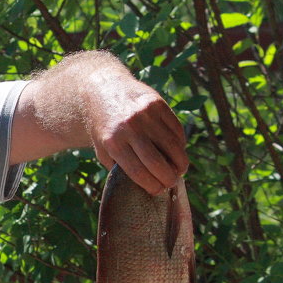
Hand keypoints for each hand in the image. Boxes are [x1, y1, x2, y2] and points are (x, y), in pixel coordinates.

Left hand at [87, 76, 188, 194]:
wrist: (102, 90)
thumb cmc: (104, 127)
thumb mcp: (102, 148)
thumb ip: (119, 166)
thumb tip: (144, 185)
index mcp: (113, 142)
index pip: (138, 172)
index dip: (152, 186)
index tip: (158, 192)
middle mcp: (130, 128)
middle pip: (158, 162)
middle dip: (168, 178)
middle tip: (171, 183)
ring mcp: (145, 115)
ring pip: (172, 146)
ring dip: (180, 162)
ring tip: (179, 170)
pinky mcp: (158, 104)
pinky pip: (176, 129)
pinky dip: (180, 143)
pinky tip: (177, 151)